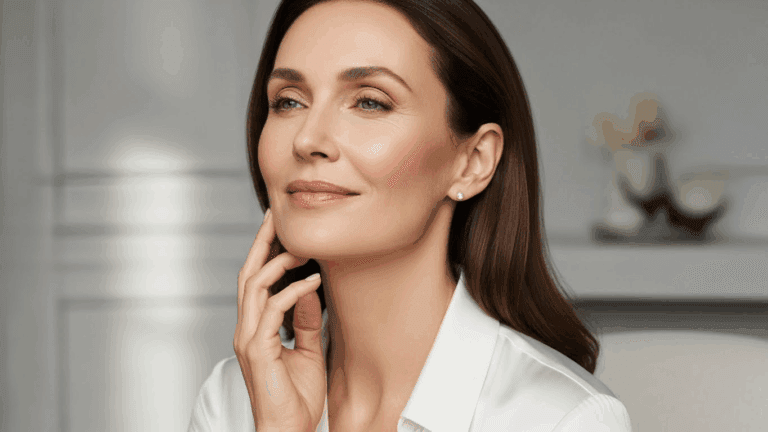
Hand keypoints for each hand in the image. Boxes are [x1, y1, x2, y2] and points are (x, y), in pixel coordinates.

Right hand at [234, 208, 325, 431]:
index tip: (278, 228)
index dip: (264, 253)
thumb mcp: (307, 349)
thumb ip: (306, 319)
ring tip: (301, 247)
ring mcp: (248, 339)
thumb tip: (310, 288)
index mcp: (255, 328)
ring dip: (277, 263)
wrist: (288, 430)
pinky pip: (273, 311)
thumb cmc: (297, 397)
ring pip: (254, 288)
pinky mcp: (257, 350)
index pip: (255, 282)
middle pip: (248, 276)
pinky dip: (293, 292)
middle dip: (261, 244)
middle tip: (275, 217)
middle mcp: (246, 329)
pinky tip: (313, 281)